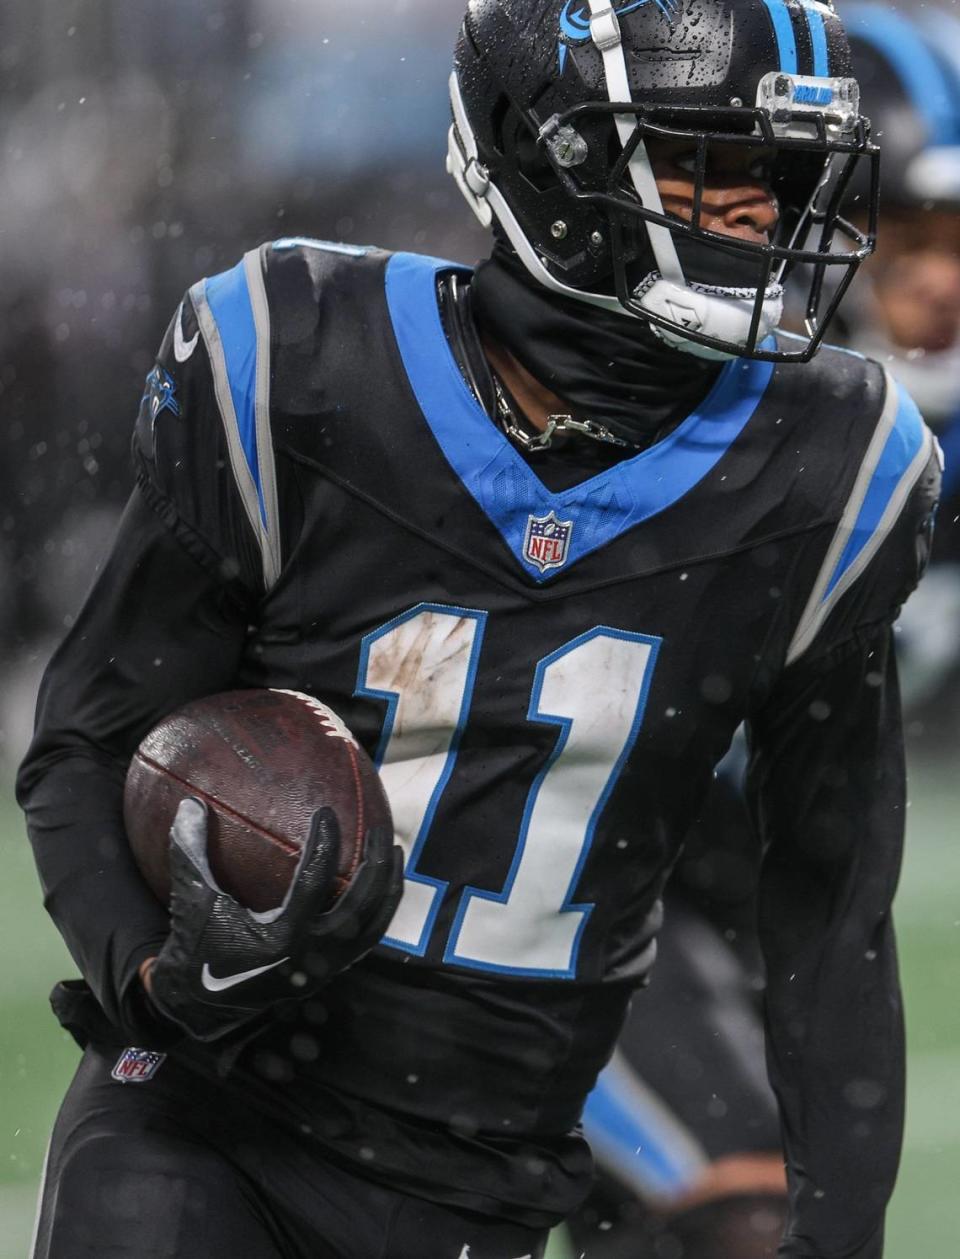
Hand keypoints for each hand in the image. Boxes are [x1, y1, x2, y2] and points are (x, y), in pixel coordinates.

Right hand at [148, 798, 401, 1040]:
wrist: (200, 1005)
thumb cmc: (196, 946)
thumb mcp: (192, 900)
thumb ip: (190, 852)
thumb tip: (190, 803)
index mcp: (280, 937)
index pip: (315, 881)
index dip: (324, 843)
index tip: (326, 812)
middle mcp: (311, 955)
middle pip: (360, 905)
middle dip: (374, 865)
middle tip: (379, 829)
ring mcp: (325, 968)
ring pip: (373, 926)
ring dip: (388, 887)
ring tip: (393, 851)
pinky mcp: (329, 973)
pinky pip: (367, 939)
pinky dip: (379, 910)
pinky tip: (381, 884)